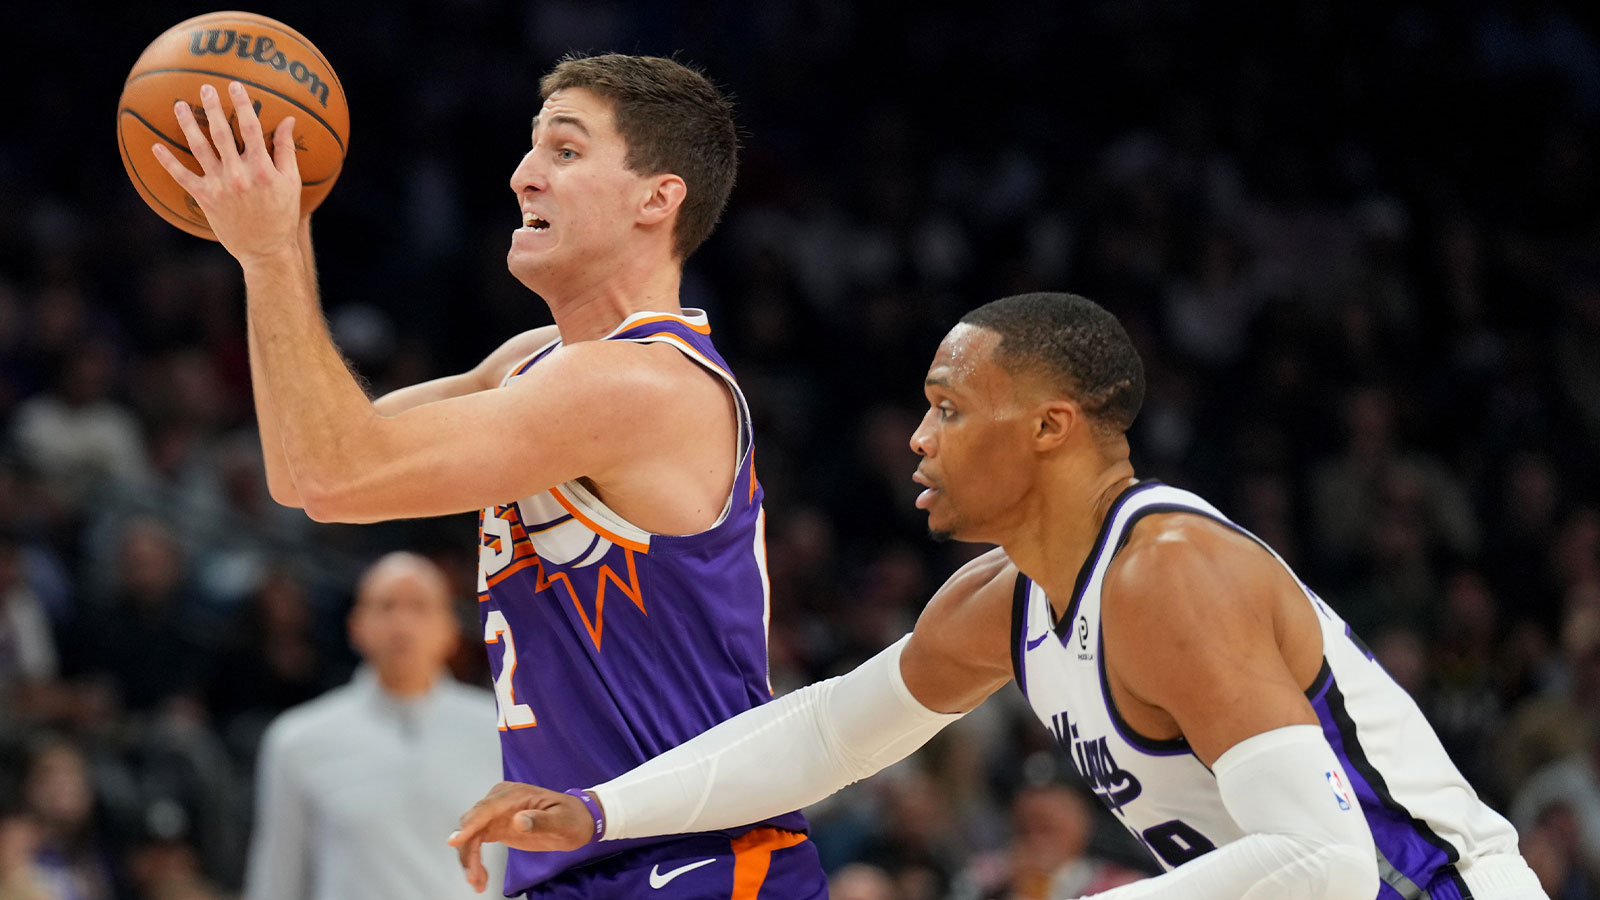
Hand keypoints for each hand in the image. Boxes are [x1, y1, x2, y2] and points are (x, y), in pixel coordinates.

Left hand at [151, 81, 301, 265]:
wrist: (265, 249)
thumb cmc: (282, 215)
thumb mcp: (291, 182)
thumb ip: (286, 150)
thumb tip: (289, 120)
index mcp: (262, 169)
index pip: (250, 128)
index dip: (242, 104)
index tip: (235, 86)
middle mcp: (238, 174)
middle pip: (221, 133)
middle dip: (212, 107)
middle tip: (204, 88)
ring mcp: (219, 186)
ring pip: (199, 148)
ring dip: (187, 124)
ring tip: (179, 105)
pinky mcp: (205, 198)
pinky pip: (182, 176)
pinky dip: (168, 162)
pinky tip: (156, 146)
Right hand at [448, 782, 595, 892]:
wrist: (576, 821)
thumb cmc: (572, 818)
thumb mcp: (563, 821)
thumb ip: (541, 821)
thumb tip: (518, 821)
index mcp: (514, 794)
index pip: (486, 809)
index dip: (469, 825)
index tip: (456, 841)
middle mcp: (499, 801)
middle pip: (472, 823)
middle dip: (468, 851)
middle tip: (474, 877)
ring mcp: (495, 814)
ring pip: (470, 836)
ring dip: (469, 859)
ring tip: (477, 882)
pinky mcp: (495, 827)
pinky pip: (476, 842)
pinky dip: (474, 860)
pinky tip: (480, 877)